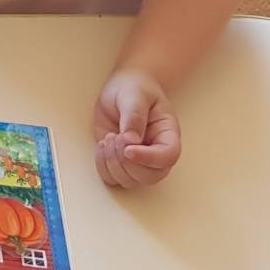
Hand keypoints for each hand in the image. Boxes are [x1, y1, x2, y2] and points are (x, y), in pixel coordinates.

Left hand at [92, 69, 181, 188]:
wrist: (123, 87)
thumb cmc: (135, 88)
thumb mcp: (135, 94)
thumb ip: (134, 115)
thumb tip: (131, 141)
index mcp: (168, 135)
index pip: (168, 157)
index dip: (148, 158)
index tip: (127, 148)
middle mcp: (156, 152)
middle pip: (149, 176)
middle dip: (126, 162)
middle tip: (115, 137)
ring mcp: (138, 160)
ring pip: (130, 181)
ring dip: (112, 163)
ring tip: (109, 137)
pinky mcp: (120, 162)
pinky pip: (113, 179)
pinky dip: (103, 166)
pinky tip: (102, 146)